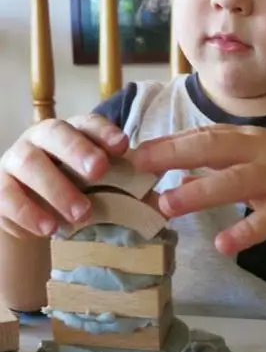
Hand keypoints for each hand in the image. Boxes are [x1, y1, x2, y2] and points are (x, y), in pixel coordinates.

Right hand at [0, 115, 128, 237]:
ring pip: (30, 163)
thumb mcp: (103, 191)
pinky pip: (6, 195)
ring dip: (57, 187)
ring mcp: (16, 161)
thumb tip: (163, 202)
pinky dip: (28, 211)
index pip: (87, 123)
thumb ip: (129, 190)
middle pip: (55, 133)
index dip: (104, 132)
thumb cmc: (77, 197)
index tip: (124, 146)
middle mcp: (41, 139)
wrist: (34, 221)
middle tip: (99, 170)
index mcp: (72, 134)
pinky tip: (49, 228)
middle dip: (78, 150)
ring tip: (82, 213)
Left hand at [131, 124, 265, 259]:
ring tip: (166, 206)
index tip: (131, 152)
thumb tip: (172, 179)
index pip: (200, 136)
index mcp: (246, 139)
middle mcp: (259, 152)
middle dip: (173, 155)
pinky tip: (223, 245)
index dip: (165, 144)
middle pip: (212, 148)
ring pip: (234, 181)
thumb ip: (215, 167)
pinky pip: (265, 221)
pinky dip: (244, 232)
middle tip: (138, 167)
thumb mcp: (253, 161)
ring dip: (199, 192)